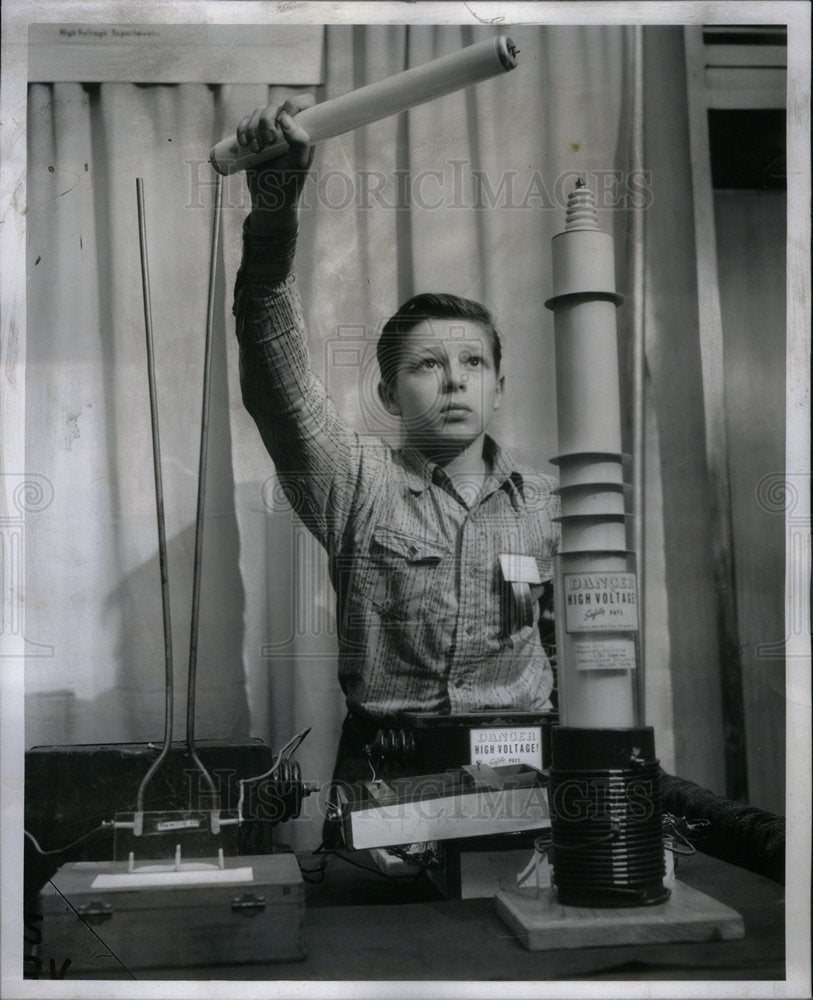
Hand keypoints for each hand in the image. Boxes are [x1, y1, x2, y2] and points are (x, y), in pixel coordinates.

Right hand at [238, 94, 314, 225]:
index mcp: (304, 130)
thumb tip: (285, 118)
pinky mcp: (255, 136)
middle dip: (267, 121)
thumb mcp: (298, 165)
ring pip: (259, 112)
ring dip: (253, 127)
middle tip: (268, 142)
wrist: (269, 198)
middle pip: (276, 106)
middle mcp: (288, 127)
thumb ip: (300, 142)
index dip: (294, 104)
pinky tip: (244, 143)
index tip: (283, 119)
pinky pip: (245, 122)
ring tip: (256, 148)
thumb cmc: (288, 183)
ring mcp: (270, 130)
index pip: (305, 103)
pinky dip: (242, 129)